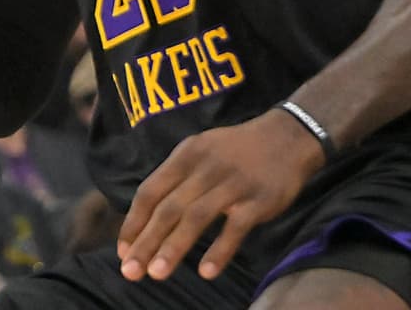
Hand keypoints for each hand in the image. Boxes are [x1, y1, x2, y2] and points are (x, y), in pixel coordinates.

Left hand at [117, 106, 325, 281]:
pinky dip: (220, 249)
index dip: (134, 222)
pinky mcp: (259, 199)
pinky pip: (236, 227)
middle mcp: (205, 167)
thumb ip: (175, 181)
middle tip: (131, 272)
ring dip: (174, 247)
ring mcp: (233, 183)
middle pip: (168, 208)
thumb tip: (145, 220)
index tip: (123, 252)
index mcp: (185, 155)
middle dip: (146, 241)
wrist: (287, 136)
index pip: (150, 191)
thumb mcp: (200, 152)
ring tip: (157, 274)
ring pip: (196, 217)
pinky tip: (206, 271)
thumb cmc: (235, 152)